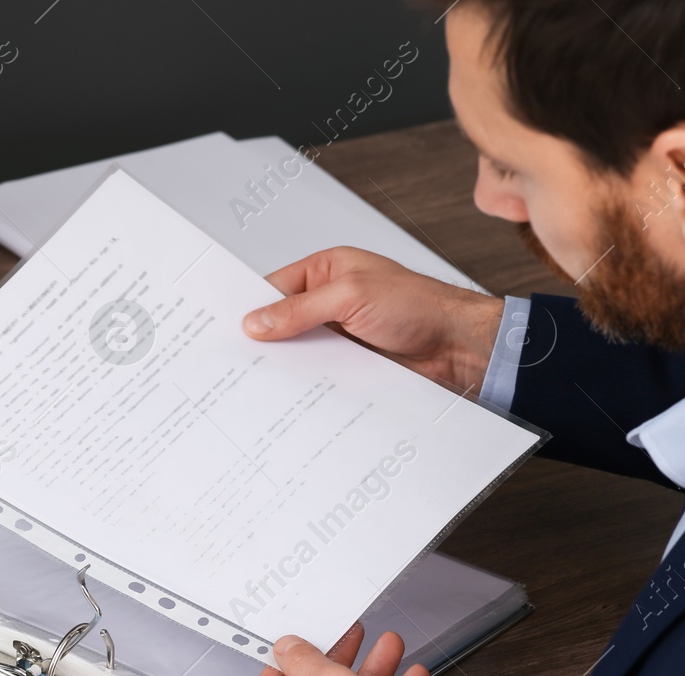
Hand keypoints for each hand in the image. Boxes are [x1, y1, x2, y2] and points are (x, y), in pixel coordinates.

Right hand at [242, 246, 502, 395]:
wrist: (459, 346)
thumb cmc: (419, 305)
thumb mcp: (350, 297)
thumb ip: (300, 310)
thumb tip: (256, 322)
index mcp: (328, 270)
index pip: (275, 287)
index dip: (251, 307)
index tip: (225, 328)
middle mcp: (332, 301)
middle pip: (285, 323)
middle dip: (265, 341)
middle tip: (235, 362)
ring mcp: (342, 334)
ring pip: (301, 352)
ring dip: (288, 367)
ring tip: (258, 383)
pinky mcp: (353, 364)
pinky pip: (321, 374)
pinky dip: (310, 385)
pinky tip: (295, 396)